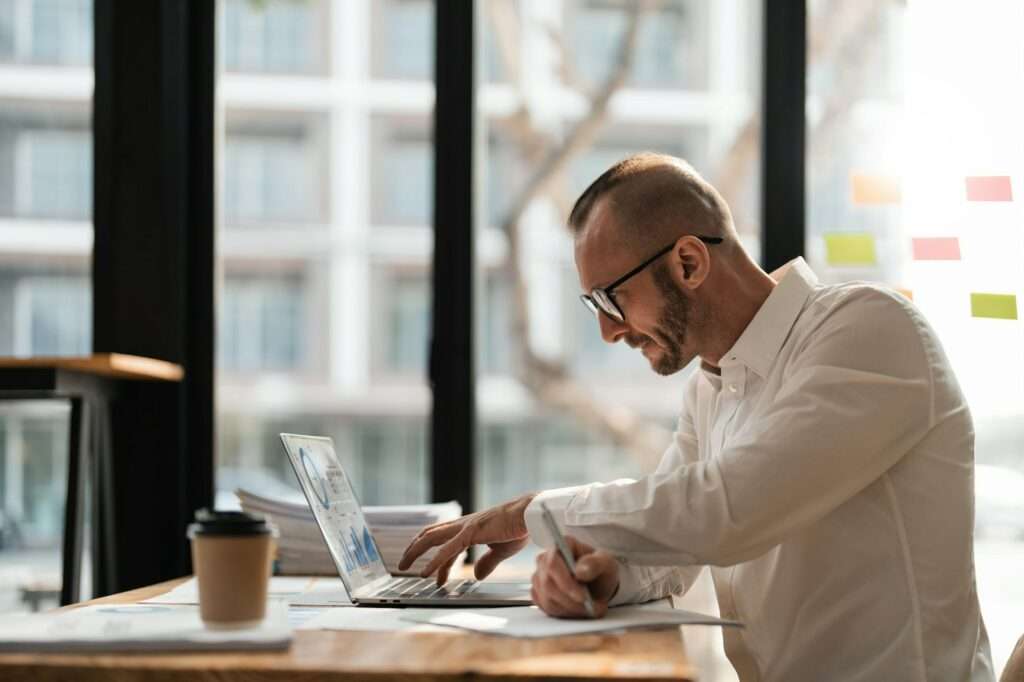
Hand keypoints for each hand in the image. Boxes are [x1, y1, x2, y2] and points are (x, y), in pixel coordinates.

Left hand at [398, 494, 535, 585]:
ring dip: (415, 551)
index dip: (437, 561)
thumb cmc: (519, 528)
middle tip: (403, 565)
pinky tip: (426, 573)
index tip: (433, 578)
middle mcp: (463, 525)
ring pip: (431, 537)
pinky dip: (434, 562)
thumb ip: (488, 562)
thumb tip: (477, 575)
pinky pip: (448, 550)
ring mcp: (465, 527)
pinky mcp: (471, 532)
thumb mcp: (501, 550)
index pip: (445, 543)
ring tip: (404, 566)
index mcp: (470, 528)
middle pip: (430, 534)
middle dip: (414, 549)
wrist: (530, 514)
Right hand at [532, 535, 618, 618]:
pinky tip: (578, 609)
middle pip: (548, 585)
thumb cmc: (600, 569)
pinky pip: (546, 608)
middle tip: (592, 607)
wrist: (597, 583)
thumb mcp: (606, 563)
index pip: (553, 564)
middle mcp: (545, 559)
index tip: (583, 597)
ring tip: (590, 609)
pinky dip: (565, 613)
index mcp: (560, 545)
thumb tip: (580, 570)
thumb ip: (595, 564)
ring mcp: (539, 577)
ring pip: (547, 599)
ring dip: (571, 609)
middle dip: (572, 601)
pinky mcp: (539, 593)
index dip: (565, 582)